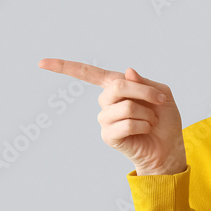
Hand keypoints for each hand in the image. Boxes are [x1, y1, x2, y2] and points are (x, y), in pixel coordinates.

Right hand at [37, 58, 185, 174]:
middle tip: (159, 100)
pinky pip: (126, 123)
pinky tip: (145, 130)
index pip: (87, 73)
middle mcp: (106, 102)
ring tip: (150, 121)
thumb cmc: (164, 120)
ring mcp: (105, 120)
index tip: (41, 63)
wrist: (169, 147)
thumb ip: (144, 82)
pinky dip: (143, 125)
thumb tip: (127, 72)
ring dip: (146, 113)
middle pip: (117, 87)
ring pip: (125, 106)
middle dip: (144, 92)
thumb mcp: (161, 94)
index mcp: (115, 87)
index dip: (65, 67)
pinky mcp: (108, 136)